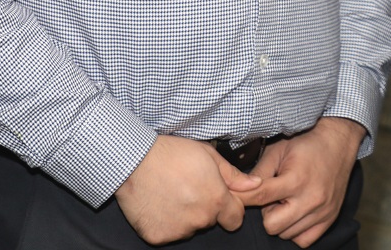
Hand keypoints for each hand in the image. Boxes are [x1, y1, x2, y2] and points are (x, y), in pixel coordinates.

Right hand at [114, 135, 258, 244]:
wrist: (134, 161)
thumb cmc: (172, 154)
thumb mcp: (208, 155)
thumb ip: (233, 175)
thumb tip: (256, 185)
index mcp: (216, 200)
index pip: (235, 219)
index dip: (229, 208)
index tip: (218, 197)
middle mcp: (200, 219)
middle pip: (211, 221)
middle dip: (204, 208)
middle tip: (188, 188)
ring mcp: (178, 231)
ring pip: (189, 227)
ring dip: (185, 215)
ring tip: (171, 193)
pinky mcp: (158, 237)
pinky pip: (168, 233)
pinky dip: (165, 222)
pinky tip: (158, 203)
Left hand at [245, 117, 364, 246]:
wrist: (338, 142)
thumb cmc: (305, 144)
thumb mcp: (278, 150)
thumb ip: (258, 172)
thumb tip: (238, 189)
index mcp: (295, 179)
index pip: (260, 197)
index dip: (242, 197)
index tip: (234, 196)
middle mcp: (310, 199)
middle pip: (272, 226)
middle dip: (266, 213)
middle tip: (273, 198)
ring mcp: (322, 212)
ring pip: (286, 234)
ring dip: (282, 221)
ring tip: (287, 202)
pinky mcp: (330, 218)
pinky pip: (304, 241)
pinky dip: (296, 231)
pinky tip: (296, 213)